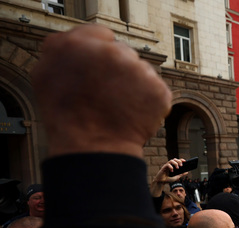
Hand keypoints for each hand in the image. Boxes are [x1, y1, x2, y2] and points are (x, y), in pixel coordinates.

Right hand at [31, 24, 171, 157]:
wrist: (94, 148)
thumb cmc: (66, 117)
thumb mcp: (45, 75)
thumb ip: (61, 49)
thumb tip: (76, 42)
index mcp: (80, 44)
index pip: (102, 34)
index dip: (100, 53)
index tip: (99, 70)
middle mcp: (112, 52)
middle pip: (123, 53)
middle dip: (118, 70)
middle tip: (107, 95)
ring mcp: (139, 70)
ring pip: (141, 72)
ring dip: (135, 86)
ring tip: (119, 107)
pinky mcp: (158, 89)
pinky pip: (155, 91)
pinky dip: (149, 102)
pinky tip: (134, 114)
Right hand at [150, 159, 186, 196]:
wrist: (161, 182)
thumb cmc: (168, 179)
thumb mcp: (176, 177)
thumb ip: (181, 174)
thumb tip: (187, 172)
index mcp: (173, 166)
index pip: (177, 161)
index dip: (181, 160)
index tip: (185, 161)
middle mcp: (170, 165)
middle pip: (175, 159)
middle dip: (179, 161)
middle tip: (181, 165)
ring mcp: (166, 166)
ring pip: (171, 160)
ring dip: (175, 163)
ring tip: (177, 168)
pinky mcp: (163, 167)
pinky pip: (167, 164)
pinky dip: (171, 167)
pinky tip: (172, 171)